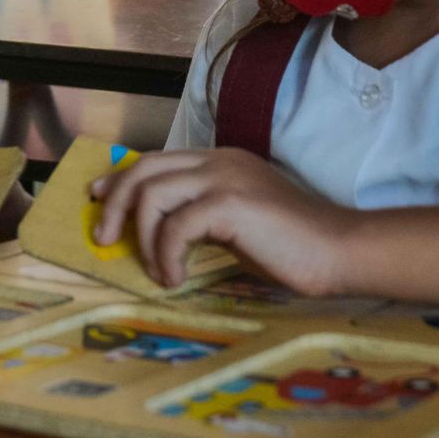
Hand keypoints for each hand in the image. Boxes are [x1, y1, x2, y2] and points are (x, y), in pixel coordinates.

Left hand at [90, 148, 354, 294]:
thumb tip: (160, 231)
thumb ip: (203, 216)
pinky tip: (177, 278)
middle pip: (143, 169)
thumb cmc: (294, 246)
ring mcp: (224, 177)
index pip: (157, 159)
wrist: (339, 250)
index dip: (121, 178)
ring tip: (156, 271)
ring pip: (152, 193)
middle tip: (105, 238)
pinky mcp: (230, 203)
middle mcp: (218, 161)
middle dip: (115, 203)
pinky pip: (175, 226)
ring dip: (142, 237)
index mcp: (220, 161)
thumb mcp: (238, 224)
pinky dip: (166, 255)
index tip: (99, 199)